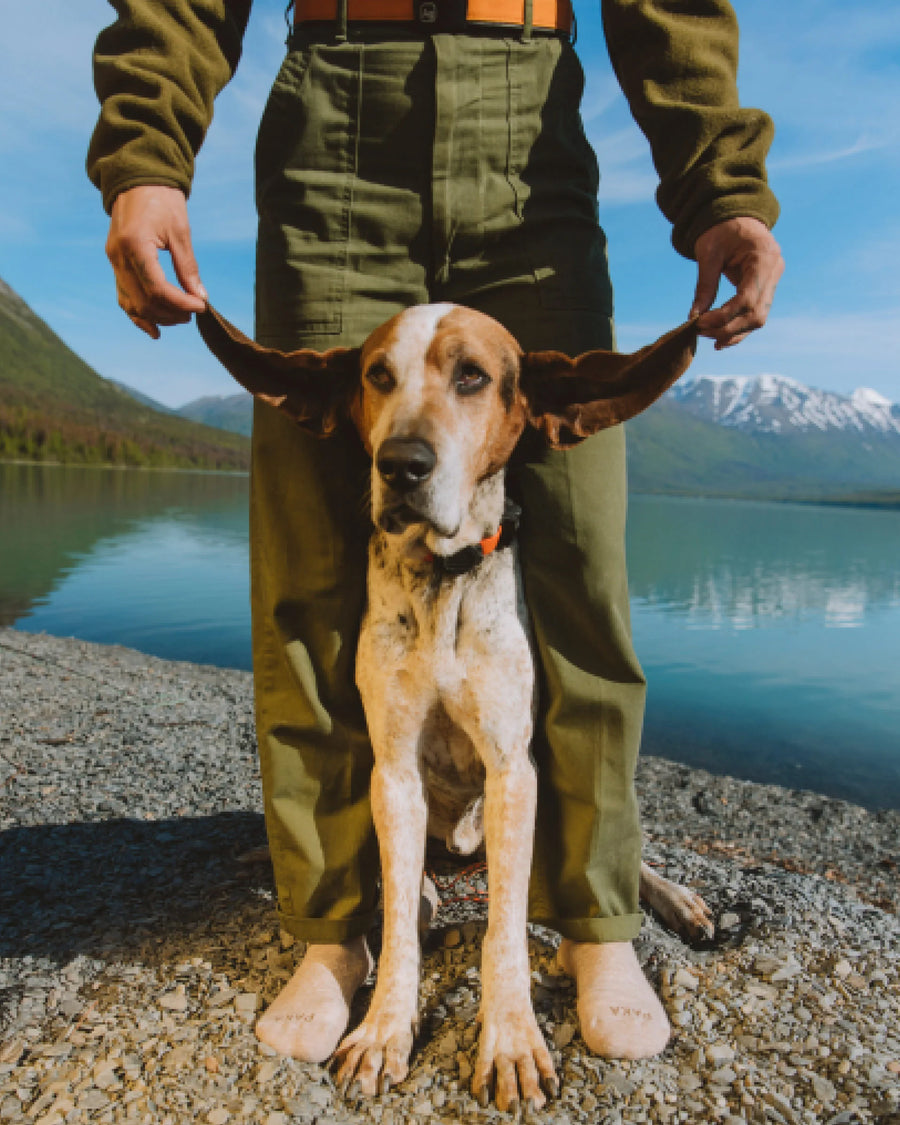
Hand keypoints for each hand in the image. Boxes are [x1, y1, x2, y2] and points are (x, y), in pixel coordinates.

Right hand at [106, 185, 206, 338]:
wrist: (137, 180)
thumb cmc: (161, 200)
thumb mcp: (180, 231)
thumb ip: (188, 267)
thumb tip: (200, 296)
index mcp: (135, 245)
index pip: (157, 289)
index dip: (181, 303)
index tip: (201, 306)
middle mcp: (119, 257)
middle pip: (144, 301)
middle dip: (172, 312)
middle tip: (194, 312)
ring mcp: (114, 262)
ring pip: (133, 304)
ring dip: (158, 316)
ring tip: (181, 317)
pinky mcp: (115, 264)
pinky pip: (124, 297)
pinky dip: (139, 315)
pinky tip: (155, 329)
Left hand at [690, 216, 783, 349]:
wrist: (736, 215)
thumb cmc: (721, 229)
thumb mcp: (709, 253)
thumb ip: (705, 285)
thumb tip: (694, 316)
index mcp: (764, 257)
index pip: (747, 298)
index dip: (724, 316)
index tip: (700, 323)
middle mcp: (774, 271)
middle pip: (756, 314)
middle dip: (728, 328)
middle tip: (702, 332)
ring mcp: (773, 280)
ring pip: (758, 318)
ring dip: (734, 333)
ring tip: (709, 338)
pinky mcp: (766, 287)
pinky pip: (755, 313)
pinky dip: (738, 327)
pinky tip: (721, 337)